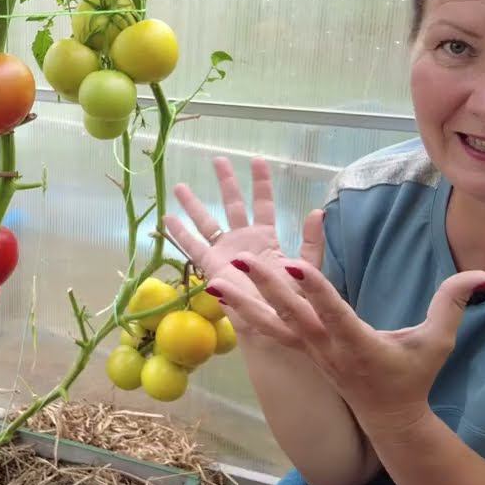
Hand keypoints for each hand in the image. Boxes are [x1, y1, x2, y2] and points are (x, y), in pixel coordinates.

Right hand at [163, 157, 324, 344]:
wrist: (274, 324)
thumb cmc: (293, 299)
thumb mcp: (308, 267)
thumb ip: (312, 241)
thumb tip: (317, 210)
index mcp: (266, 238)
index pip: (263, 204)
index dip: (261, 183)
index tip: (257, 160)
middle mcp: (243, 240)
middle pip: (233, 204)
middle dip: (226, 182)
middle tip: (218, 160)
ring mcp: (225, 252)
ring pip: (208, 221)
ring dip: (194, 204)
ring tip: (180, 186)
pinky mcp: (212, 266)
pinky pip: (193, 246)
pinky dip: (179, 233)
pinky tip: (167, 218)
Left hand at [209, 248, 484, 433]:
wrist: (388, 417)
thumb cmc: (413, 375)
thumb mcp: (438, 341)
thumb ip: (454, 302)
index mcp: (358, 342)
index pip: (334, 312)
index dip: (315, 290)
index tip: (296, 266)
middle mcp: (327, 347)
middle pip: (293, 314)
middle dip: (268, 287)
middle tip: (243, 258)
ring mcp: (309, 351)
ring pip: (270, 324)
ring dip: (242, 301)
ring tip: (213, 278)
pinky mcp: (300, 351)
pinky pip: (266, 330)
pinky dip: (243, 312)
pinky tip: (218, 293)